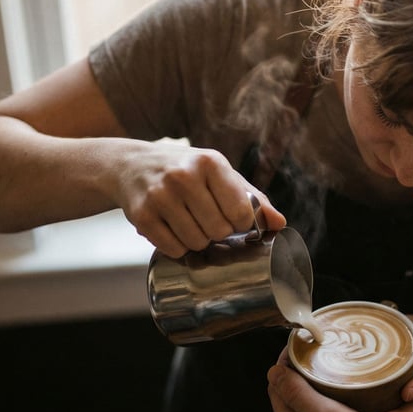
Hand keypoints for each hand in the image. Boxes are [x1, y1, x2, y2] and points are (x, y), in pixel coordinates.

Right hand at [113, 142, 285, 256]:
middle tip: (209, 220)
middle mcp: (184, 176)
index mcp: (210, 162)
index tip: (234, 219)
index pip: (241, 212)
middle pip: (219, 230)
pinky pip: (173, 248)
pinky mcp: (142, 215)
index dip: (242, 223)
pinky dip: (178, 247)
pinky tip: (174, 230)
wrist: (132, 165)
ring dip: (199, 241)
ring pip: (196, 242)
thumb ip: (252, 198)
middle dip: (219, 232)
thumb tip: (280, 223)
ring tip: (191, 223)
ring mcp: (160, 196)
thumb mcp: (219, 173)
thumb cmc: (186, 170)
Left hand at [267, 361, 412, 411]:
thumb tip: (273, 372)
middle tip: (320, 351)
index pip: (277, 388)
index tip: (300, 344)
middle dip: (302, 372)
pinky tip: (354, 398)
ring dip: (321, 387)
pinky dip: (337, 403)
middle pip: (293, 397)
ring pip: (314, 408)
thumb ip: (298, 396)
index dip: (285, 362)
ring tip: (338, 369)